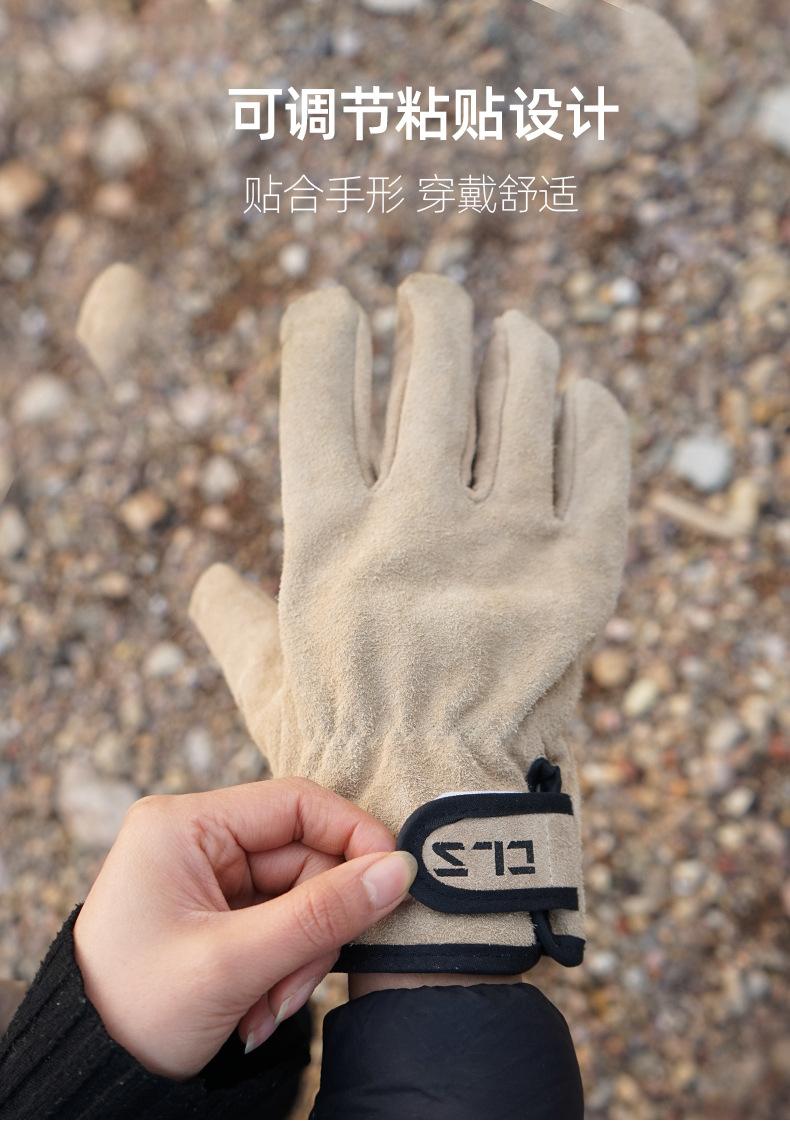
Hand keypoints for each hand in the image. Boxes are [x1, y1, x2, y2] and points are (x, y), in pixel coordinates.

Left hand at [73, 777, 416, 1078]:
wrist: (88, 1076)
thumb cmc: (134, 1012)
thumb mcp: (232, 964)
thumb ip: (321, 915)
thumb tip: (399, 870)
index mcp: (184, 825)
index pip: (295, 803)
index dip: (352, 836)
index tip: (395, 879)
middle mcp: (197, 839)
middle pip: (304, 858)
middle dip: (313, 929)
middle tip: (295, 988)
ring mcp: (208, 877)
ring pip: (300, 898)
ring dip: (299, 959)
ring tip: (266, 1008)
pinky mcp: (219, 912)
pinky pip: (282, 925)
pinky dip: (283, 969)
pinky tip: (256, 1010)